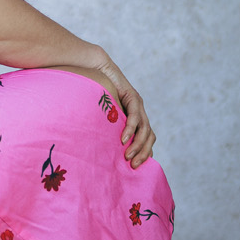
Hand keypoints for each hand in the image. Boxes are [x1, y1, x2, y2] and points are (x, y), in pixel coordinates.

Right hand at [93, 52, 156, 167]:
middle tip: (133, 166)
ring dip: (138, 145)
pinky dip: (131, 129)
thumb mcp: (99, 118)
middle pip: (149, 137)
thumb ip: (102, 130)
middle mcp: (139, 113)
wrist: (94, 69)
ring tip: (128, 156)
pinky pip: (135, 116)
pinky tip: (124, 139)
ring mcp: (138, 105)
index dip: (144, 154)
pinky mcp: (133, 97)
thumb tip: (90, 150)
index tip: (136, 169)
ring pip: (146, 130)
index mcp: (133, 120)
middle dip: (143, 154)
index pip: (145, 140)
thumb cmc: (91, 94)